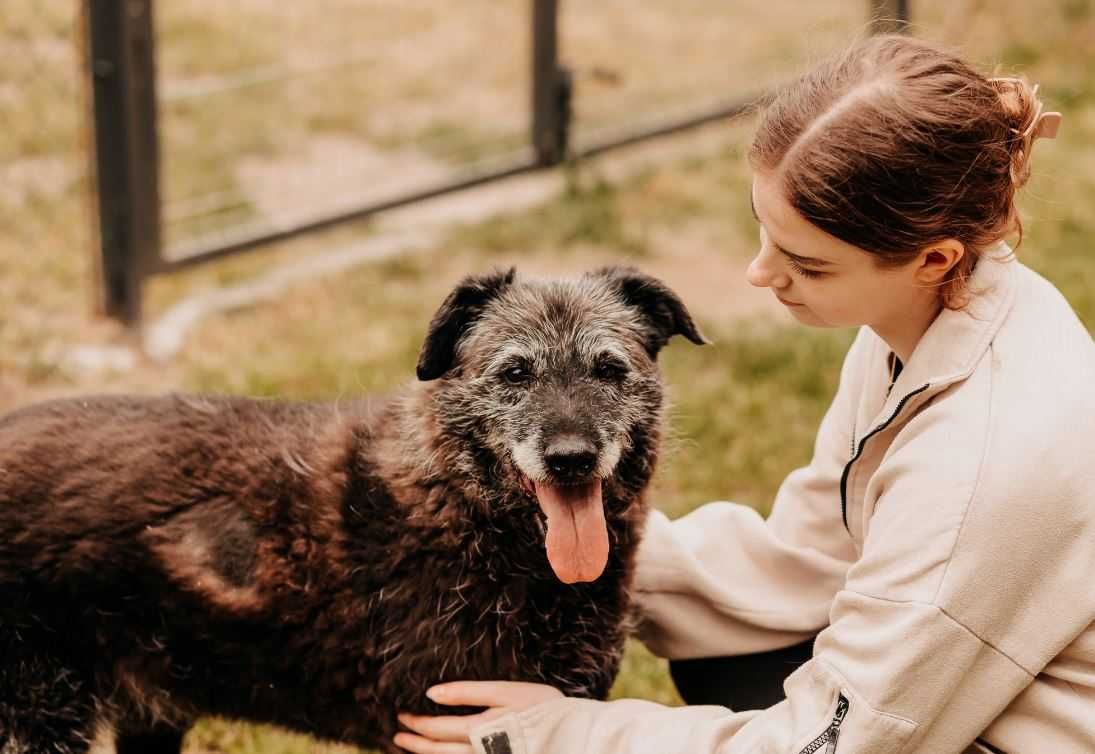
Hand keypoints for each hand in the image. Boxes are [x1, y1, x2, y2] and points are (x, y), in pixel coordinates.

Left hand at [395, 680, 563, 752]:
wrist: (573, 738)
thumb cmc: (543, 709)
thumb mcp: (507, 692)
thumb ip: (468, 692)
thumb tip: (431, 693)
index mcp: (478, 731)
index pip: (436, 729)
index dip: (416, 722)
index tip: (401, 714)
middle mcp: (478, 753)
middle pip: (437, 752)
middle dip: (414, 742)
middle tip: (397, 735)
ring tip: (410, 747)